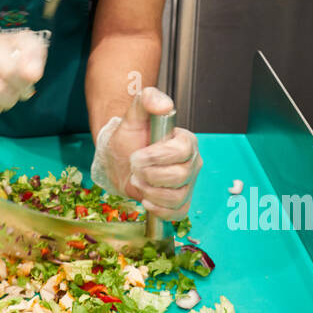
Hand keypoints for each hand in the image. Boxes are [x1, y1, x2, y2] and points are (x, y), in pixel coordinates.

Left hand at [91, 87, 201, 219]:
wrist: (121, 160)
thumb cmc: (130, 138)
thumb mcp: (134, 114)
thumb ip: (148, 99)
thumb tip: (164, 105)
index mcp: (186, 141)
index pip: (181, 151)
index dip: (157, 157)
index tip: (138, 155)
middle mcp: (191, 163)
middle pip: (180, 176)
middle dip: (150, 174)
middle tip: (135, 167)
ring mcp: (188, 184)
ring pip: (177, 196)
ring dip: (150, 191)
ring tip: (139, 180)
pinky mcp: (180, 202)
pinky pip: (177, 212)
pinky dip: (159, 209)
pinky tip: (146, 198)